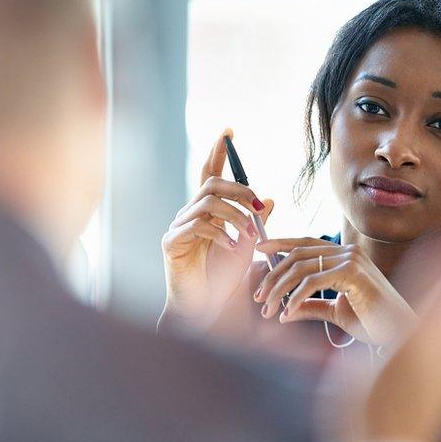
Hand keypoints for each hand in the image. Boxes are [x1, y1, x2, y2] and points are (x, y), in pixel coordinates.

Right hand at [161, 130, 273, 326]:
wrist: (204, 310)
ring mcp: (178, 228)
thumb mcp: (246, 247)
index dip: (217, 152)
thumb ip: (255, 222)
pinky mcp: (172, 243)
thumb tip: (268, 197)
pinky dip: (220, 233)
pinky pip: (198, 226)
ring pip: (207, 202)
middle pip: (211, 183)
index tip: (228, 132)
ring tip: (249, 234)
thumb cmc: (222, 280)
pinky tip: (231, 247)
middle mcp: (189, 214)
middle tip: (258, 207)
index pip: (209, 173)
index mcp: (205, 212)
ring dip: (235, 215)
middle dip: (238, 189)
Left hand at [253, 238, 415, 346]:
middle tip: (258, 297)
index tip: (259, 250)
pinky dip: (295, 297)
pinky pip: (313, 281)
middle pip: (298, 255)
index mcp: (345, 255)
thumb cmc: (374, 322)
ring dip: (279, 289)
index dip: (280, 243)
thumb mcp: (336, 312)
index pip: (306, 243)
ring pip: (301, 267)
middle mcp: (348, 252)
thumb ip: (312, 306)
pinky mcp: (352, 273)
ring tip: (268, 309)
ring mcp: (351, 260)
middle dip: (273, 276)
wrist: (400, 333)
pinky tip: (287, 312)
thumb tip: (285, 311)